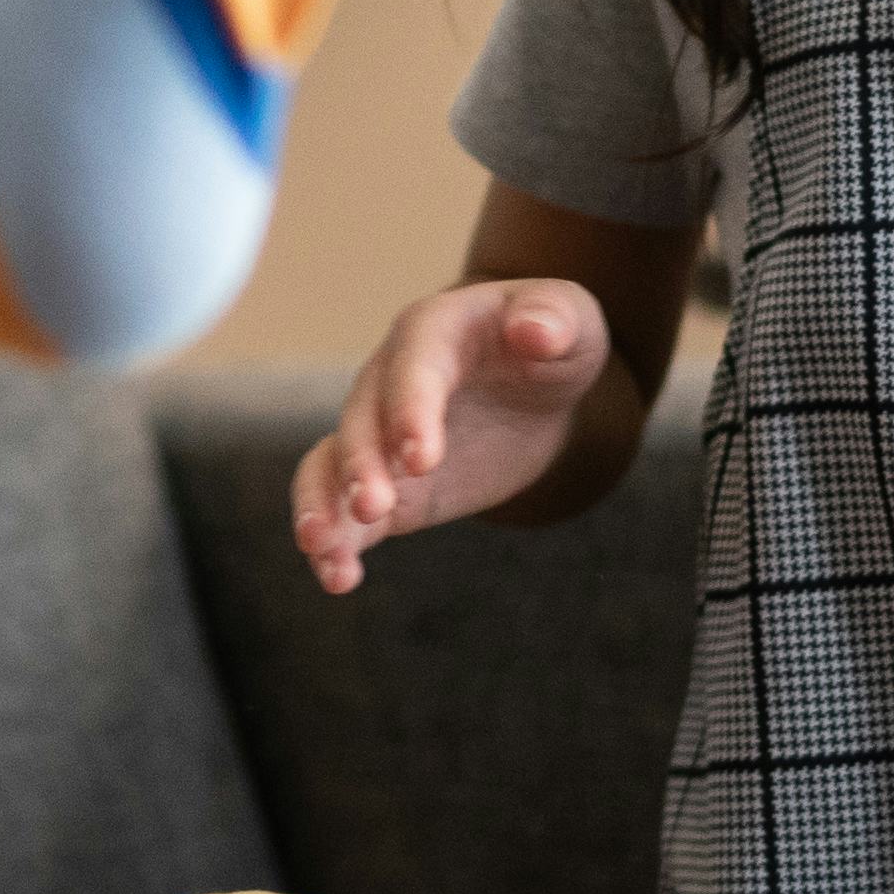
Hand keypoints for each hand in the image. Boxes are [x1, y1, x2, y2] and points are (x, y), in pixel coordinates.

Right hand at [291, 281, 612, 592]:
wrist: (533, 388)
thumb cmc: (551, 339)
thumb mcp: (570, 319)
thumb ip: (555, 317)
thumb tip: (534, 331)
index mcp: (433, 331)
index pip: (414, 367)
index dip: (411, 408)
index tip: (421, 458)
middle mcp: (388, 379)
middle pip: (362, 419)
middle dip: (362, 464)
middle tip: (374, 508)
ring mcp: (378, 434)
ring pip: (330, 464)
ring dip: (323, 504)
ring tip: (325, 548)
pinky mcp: (382, 483)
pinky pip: (341, 509)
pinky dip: (334, 542)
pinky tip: (338, 577)